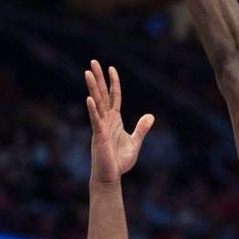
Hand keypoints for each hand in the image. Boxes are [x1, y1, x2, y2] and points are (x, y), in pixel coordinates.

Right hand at [85, 60, 153, 182]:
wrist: (111, 176)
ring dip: (92, 88)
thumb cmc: (120, 161)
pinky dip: (93, 109)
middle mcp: (106, 120)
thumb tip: (150, 116)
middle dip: (99, 78)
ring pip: (96, 103)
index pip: (114, 96)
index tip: (111, 68)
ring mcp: (101, 126)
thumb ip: (142, 128)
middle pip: (102, 94)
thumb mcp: (135, 142)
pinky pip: (95, 120)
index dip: (113, 82)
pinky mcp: (99, 135)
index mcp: (114, 120)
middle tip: (93, 61)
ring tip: (87, 72)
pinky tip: (89, 98)